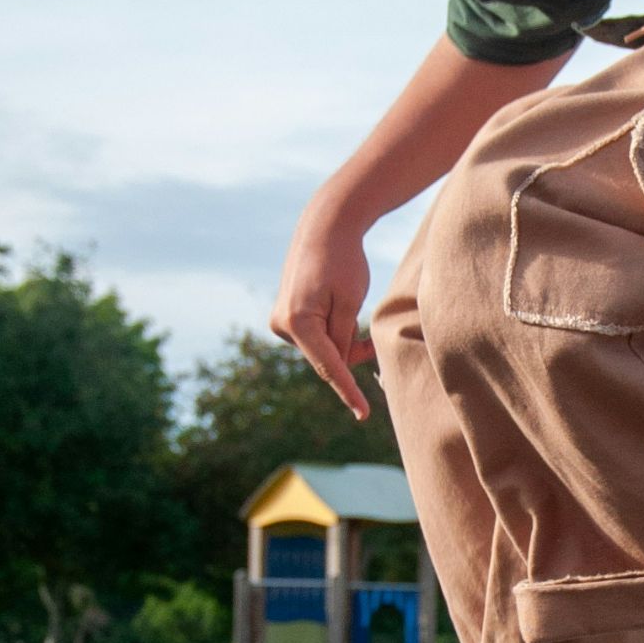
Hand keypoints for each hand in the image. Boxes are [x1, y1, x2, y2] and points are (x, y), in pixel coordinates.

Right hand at [270, 195, 374, 420]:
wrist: (324, 229)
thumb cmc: (344, 262)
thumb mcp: (351, 302)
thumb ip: (345, 338)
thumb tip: (339, 366)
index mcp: (298, 322)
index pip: (328, 366)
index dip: (348, 391)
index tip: (363, 414)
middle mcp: (282, 325)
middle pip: (327, 357)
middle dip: (349, 348)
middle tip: (363, 320)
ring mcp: (280, 322)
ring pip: (322, 348)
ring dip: (341, 336)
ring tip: (345, 301)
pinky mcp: (285, 319)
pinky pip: (316, 337)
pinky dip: (332, 330)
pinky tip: (336, 305)